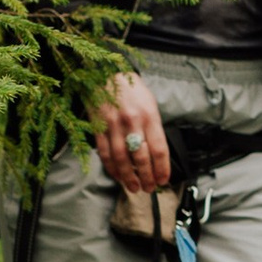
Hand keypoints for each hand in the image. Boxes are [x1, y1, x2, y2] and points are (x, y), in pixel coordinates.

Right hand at [93, 71, 169, 189]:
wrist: (105, 72)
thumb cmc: (131, 90)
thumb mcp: (150, 104)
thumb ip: (154, 128)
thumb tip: (157, 155)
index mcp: (149, 116)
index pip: (159, 149)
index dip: (162, 169)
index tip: (164, 180)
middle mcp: (132, 122)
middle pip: (141, 157)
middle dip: (146, 177)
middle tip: (150, 188)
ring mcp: (113, 125)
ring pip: (121, 159)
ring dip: (128, 177)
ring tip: (134, 187)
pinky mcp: (98, 127)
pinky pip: (105, 153)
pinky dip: (111, 168)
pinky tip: (118, 176)